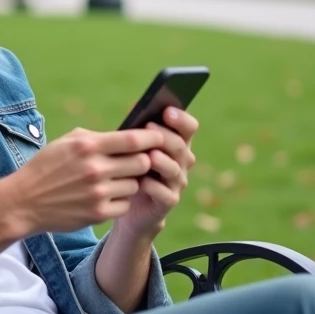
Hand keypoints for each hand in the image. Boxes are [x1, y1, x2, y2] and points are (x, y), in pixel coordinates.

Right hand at [1, 127, 166, 236]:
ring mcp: (98, 193)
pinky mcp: (98, 214)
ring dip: (130, 183)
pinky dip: (121, 201)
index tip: (159, 137)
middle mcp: (95, 169)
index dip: (152, 138)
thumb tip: (128, 135)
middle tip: (138, 162)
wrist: (24, 201)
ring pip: (135, 185)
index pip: (133, 139)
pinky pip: (125, 205)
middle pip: (142, 163)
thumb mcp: (67, 142)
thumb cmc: (47, 167)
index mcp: (88, 146)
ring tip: (115, 181)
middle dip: (143, 162)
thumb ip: (97, 137)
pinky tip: (107, 196)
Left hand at [114, 107, 197, 239]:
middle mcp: (182, 161)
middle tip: (149, 127)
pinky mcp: (168, 201)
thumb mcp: (130, 147)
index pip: (188, 127)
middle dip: (165, 136)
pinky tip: (142, 183)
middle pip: (180, 146)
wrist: (125, 202)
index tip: (167, 111)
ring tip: (150, 156)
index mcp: (176, 143)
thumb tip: (134, 112)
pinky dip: (154, 187)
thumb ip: (136, 133)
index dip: (181, 119)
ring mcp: (177, 182)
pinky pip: (166, 194)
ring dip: (162, 161)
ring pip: (174, 169)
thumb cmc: (128, 166)